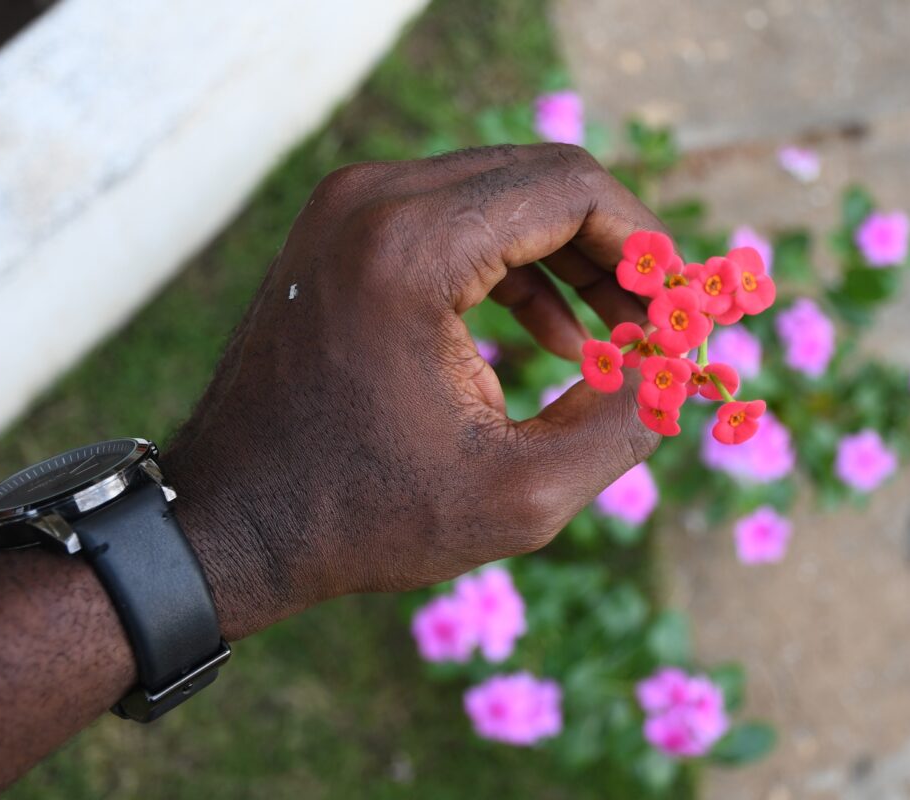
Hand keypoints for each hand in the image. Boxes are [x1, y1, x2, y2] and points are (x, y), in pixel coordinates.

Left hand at [163, 144, 664, 638]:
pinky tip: (557, 339)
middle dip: (617, 252)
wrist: (226, 524)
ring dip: (572, 261)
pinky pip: (456, 223)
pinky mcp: (341, 233)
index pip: (573, 191)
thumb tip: (681, 369)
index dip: (648, 245)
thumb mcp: (519, 496)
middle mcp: (373, 200)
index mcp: (412, 247)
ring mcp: (347, 209)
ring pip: (502, 197)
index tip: (683, 305)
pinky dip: (517, 268)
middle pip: (541, 181)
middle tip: (663, 324)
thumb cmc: (361, 516)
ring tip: (620, 339)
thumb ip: (624, 425)